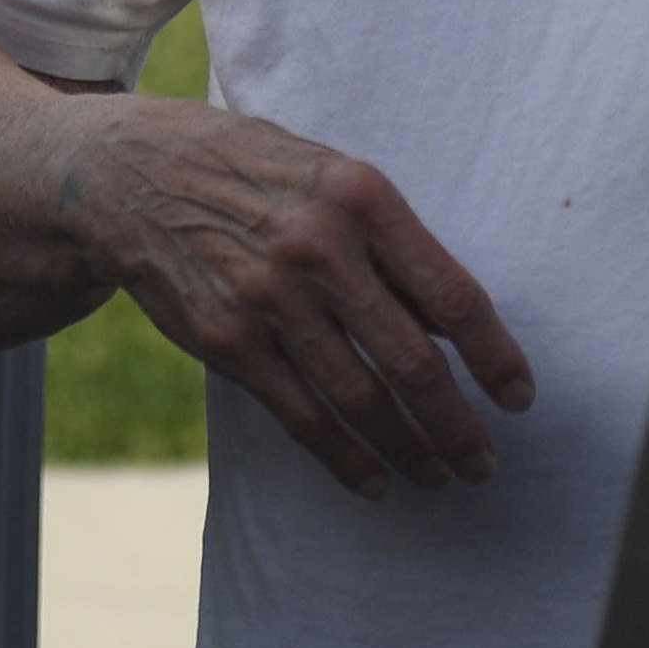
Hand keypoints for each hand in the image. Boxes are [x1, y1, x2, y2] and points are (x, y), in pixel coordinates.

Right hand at [61, 95, 532, 498]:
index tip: (519, 396)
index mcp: (359, 196)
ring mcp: (268, 300)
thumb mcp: (326, 174)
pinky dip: (345, 457)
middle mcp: (317, 248)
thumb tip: (452, 323)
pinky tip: (374, 478)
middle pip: (413, 361)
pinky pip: (302, 417)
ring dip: (411, 449)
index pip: (450, 294)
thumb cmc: (249, 170)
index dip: (494, 355)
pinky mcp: (228, 342)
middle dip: (458, 424)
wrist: (130, 173)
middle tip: (485, 461)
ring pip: (361, 399)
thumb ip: (387, 240)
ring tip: (440, 475)